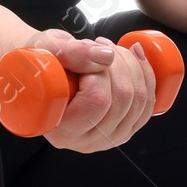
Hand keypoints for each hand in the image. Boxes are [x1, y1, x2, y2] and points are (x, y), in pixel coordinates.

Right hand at [25, 28, 156, 153]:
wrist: (41, 74)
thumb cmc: (37, 64)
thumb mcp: (43, 50)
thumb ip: (68, 52)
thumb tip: (105, 56)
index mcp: (61, 130)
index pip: (97, 101)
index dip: (97, 70)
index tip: (84, 52)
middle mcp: (87, 141)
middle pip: (123, 99)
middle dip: (117, 61)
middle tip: (97, 44)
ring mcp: (109, 139)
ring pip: (140, 99)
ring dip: (131, 63)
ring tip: (109, 49)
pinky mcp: (126, 129)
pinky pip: (149, 103)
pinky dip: (147, 74)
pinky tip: (135, 55)